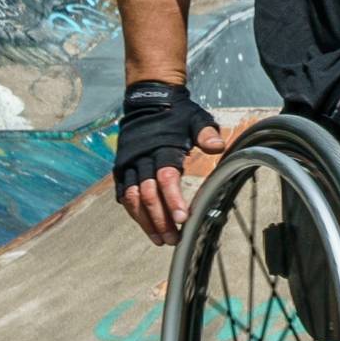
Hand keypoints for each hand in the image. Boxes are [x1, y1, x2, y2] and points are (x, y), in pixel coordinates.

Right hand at [113, 82, 225, 244]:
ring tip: (161, 239)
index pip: (166, 177)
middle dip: (161, 219)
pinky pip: (123, 195)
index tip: (184, 218)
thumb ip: (206, 133)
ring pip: (133, 198)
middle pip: (148, 194)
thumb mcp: (196, 118)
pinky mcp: (121, 168)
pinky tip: (146, 226)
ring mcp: (128, 164)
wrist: (148, 101)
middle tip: (174, 238)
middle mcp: (140, 157)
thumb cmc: (177, 114)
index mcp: (161, 147)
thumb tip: (218, 146)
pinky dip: (134, 212)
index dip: (173, 199)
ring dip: (146, 221)